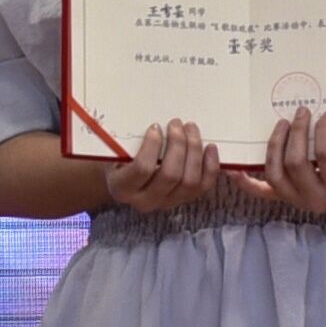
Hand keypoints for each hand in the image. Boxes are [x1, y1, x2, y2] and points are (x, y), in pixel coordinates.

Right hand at [99, 118, 227, 219]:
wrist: (124, 182)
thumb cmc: (119, 161)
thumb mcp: (115, 152)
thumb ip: (127, 143)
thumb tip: (151, 125)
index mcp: (122, 188)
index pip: (142, 169)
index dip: (152, 146)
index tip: (155, 127)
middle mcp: (145, 201)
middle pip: (170, 175)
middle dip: (178, 145)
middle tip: (176, 124)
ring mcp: (167, 203)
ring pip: (189, 181)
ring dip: (194, 151)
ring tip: (191, 130)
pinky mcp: (184, 200)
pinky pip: (203, 186)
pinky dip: (210, 166)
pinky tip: (210, 148)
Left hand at [253, 107, 325, 223]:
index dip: (323, 131)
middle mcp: (317, 199)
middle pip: (296, 164)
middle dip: (296, 133)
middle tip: (301, 112)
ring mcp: (298, 201)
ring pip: (275, 174)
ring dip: (274, 146)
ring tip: (281, 125)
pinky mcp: (286, 199)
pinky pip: (262, 192)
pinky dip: (246, 181)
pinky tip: (234, 167)